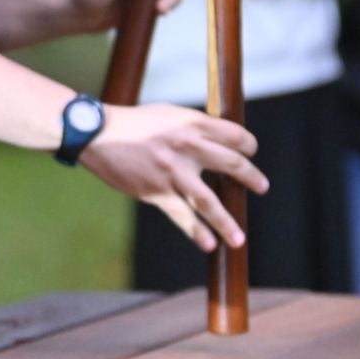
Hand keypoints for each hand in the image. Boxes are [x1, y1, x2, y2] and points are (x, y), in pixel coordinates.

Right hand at [78, 104, 266, 250]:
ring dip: (226, 222)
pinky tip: (208, 244)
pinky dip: (196, 231)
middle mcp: (186, 146)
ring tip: (239, 239)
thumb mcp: (168, 114)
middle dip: (251, 178)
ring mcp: (172, 171)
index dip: (248, 145)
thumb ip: (192, 126)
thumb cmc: (133, 123)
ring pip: (208, 200)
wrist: (97, 134)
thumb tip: (216, 141)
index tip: (250, 153)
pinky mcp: (156, 191)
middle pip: (231, 164)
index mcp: (191, 123)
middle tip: (261, 187)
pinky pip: (181, 215)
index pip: (234, 135)